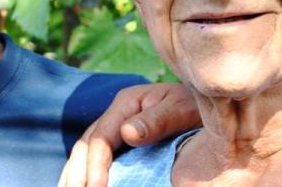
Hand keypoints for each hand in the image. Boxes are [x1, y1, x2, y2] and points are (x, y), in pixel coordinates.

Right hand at [58, 82, 198, 186]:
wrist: (207, 106)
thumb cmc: (196, 107)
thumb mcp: (181, 110)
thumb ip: (157, 121)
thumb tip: (127, 133)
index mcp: (126, 103)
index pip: (101, 137)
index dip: (95, 165)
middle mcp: (115, 115)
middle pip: (85, 144)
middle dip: (77, 173)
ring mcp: (115, 126)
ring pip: (84, 151)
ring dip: (74, 174)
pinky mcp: (119, 141)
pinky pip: (95, 157)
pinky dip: (84, 172)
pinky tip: (79, 185)